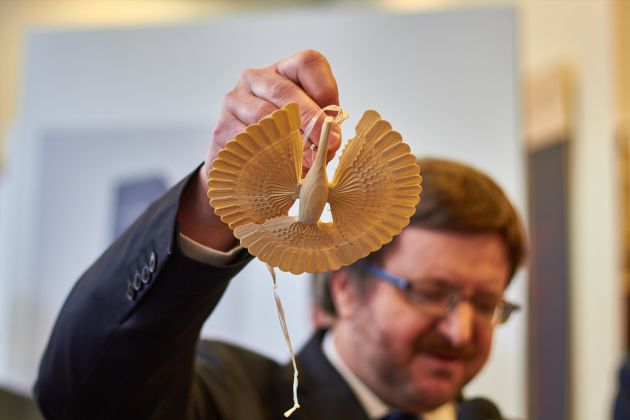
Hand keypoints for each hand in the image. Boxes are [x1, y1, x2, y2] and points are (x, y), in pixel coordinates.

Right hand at [178, 50, 340, 249]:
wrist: (247, 164)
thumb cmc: (287, 141)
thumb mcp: (310, 129)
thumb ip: (322, 129)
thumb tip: (331, 141)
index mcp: (284, 71)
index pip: (308, 63)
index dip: (324, 89)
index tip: (334, 121)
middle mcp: (255, 78)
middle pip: (285, 91)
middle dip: (310, 120)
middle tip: (327, 144)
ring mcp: (234, 101)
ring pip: (263, 115)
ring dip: (289, 140)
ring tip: (307, 162)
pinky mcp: (221, 128)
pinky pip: (245, 139)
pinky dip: (266, 155)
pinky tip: (280, 168)